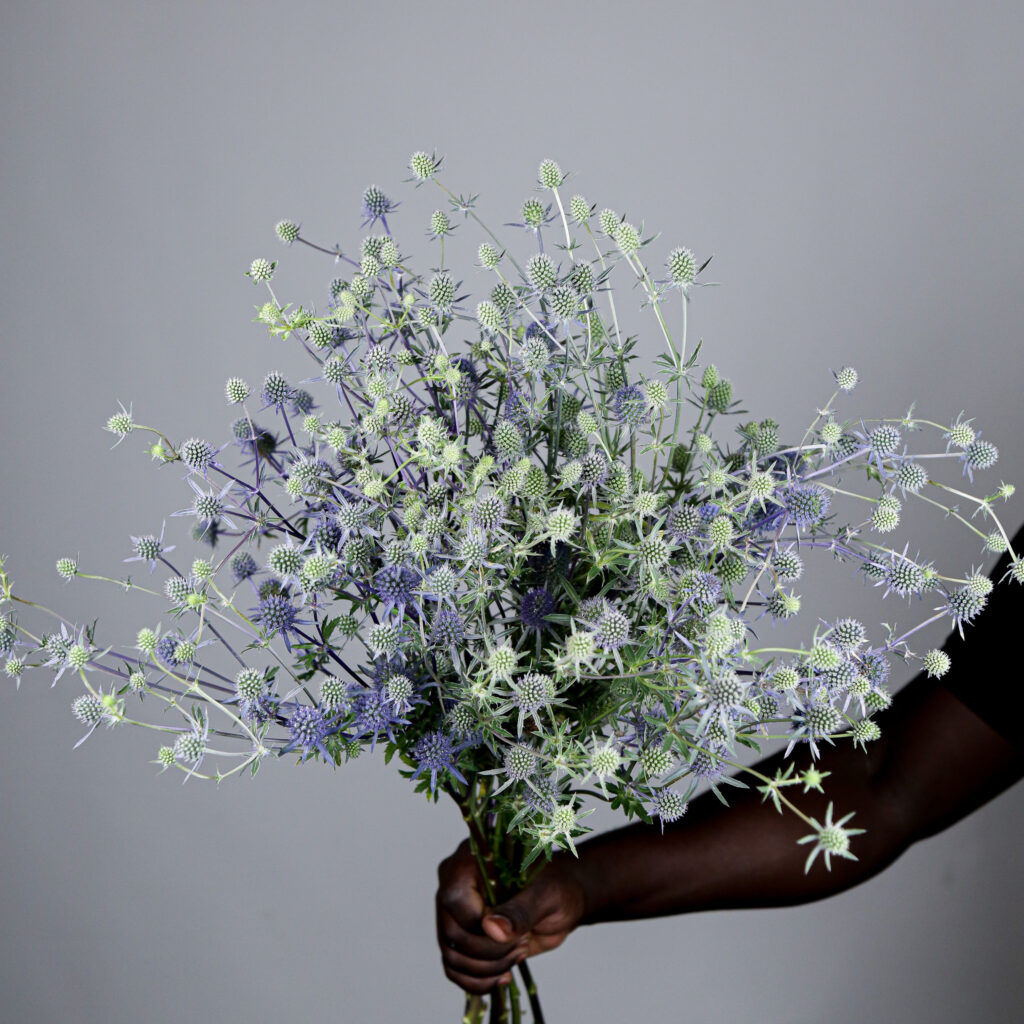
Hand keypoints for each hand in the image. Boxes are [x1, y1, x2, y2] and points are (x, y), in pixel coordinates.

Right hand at [435, 838, 586, 993]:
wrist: (563, 900)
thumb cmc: (556, 887)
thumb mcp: (544, 896)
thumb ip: (519, 911)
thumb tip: (490, 928)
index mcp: (470, 861)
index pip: (454, 901)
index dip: (482, 926)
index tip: (517, 930)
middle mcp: (454, 886)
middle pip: (452, 935)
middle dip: (491, 952)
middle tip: (521, 943)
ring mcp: (454, 914)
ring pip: (452, 957)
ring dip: (489, 969)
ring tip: (517, 954)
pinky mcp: (462, 938)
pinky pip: (454, 970)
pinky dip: (480, 982)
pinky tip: (505, 974)